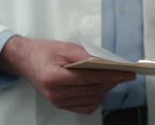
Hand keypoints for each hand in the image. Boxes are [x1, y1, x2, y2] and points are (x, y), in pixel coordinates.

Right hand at [0, 36, 134, 114]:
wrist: (27, 60)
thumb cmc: (45, 52)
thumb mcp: (66, 48)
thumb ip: (87, 56)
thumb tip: (107, 63)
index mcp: (53, 78)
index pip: (88, 78)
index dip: (110, 75)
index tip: (126, 73)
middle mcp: (55, 93)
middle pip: (92, 89)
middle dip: (112, 81)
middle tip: (126, 74)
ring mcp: (58, 101)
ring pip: (91, 98)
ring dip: (107, 88)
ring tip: (117, 78)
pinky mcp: (62, 104)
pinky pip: (85, 106)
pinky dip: (97, 97)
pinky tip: (102, 87)